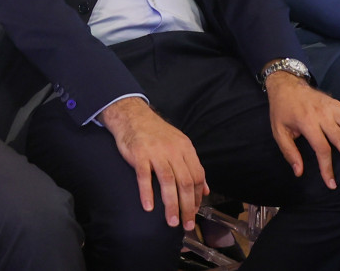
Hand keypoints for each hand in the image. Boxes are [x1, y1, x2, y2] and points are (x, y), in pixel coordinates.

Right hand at [99, 97, 207, 230]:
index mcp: (185, 148)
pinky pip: (144, 177)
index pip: (197, 176)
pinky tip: (149, 207)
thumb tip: (206, 190)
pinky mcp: (139, 155)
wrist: (133, 116)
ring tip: (172, 222)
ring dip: (171, 205)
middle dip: (187, 207)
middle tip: (187, 224)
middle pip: (185, 182)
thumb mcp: (180, 145)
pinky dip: (147, 193)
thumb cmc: (156, 134)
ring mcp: (156, 152)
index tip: (194, 212)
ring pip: (168, 182)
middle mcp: (173, 150)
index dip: (197, 197)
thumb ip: (193, 167)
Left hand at [264, 73, 339, 189]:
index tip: (332, 184)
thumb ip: (289, 152)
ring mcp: (334, 108)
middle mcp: (323, 115)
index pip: (321, 147)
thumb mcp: (278, 131)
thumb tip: (299, 172)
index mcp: (307, 122)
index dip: (327, 167)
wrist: (287, 85)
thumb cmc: (282, 111)